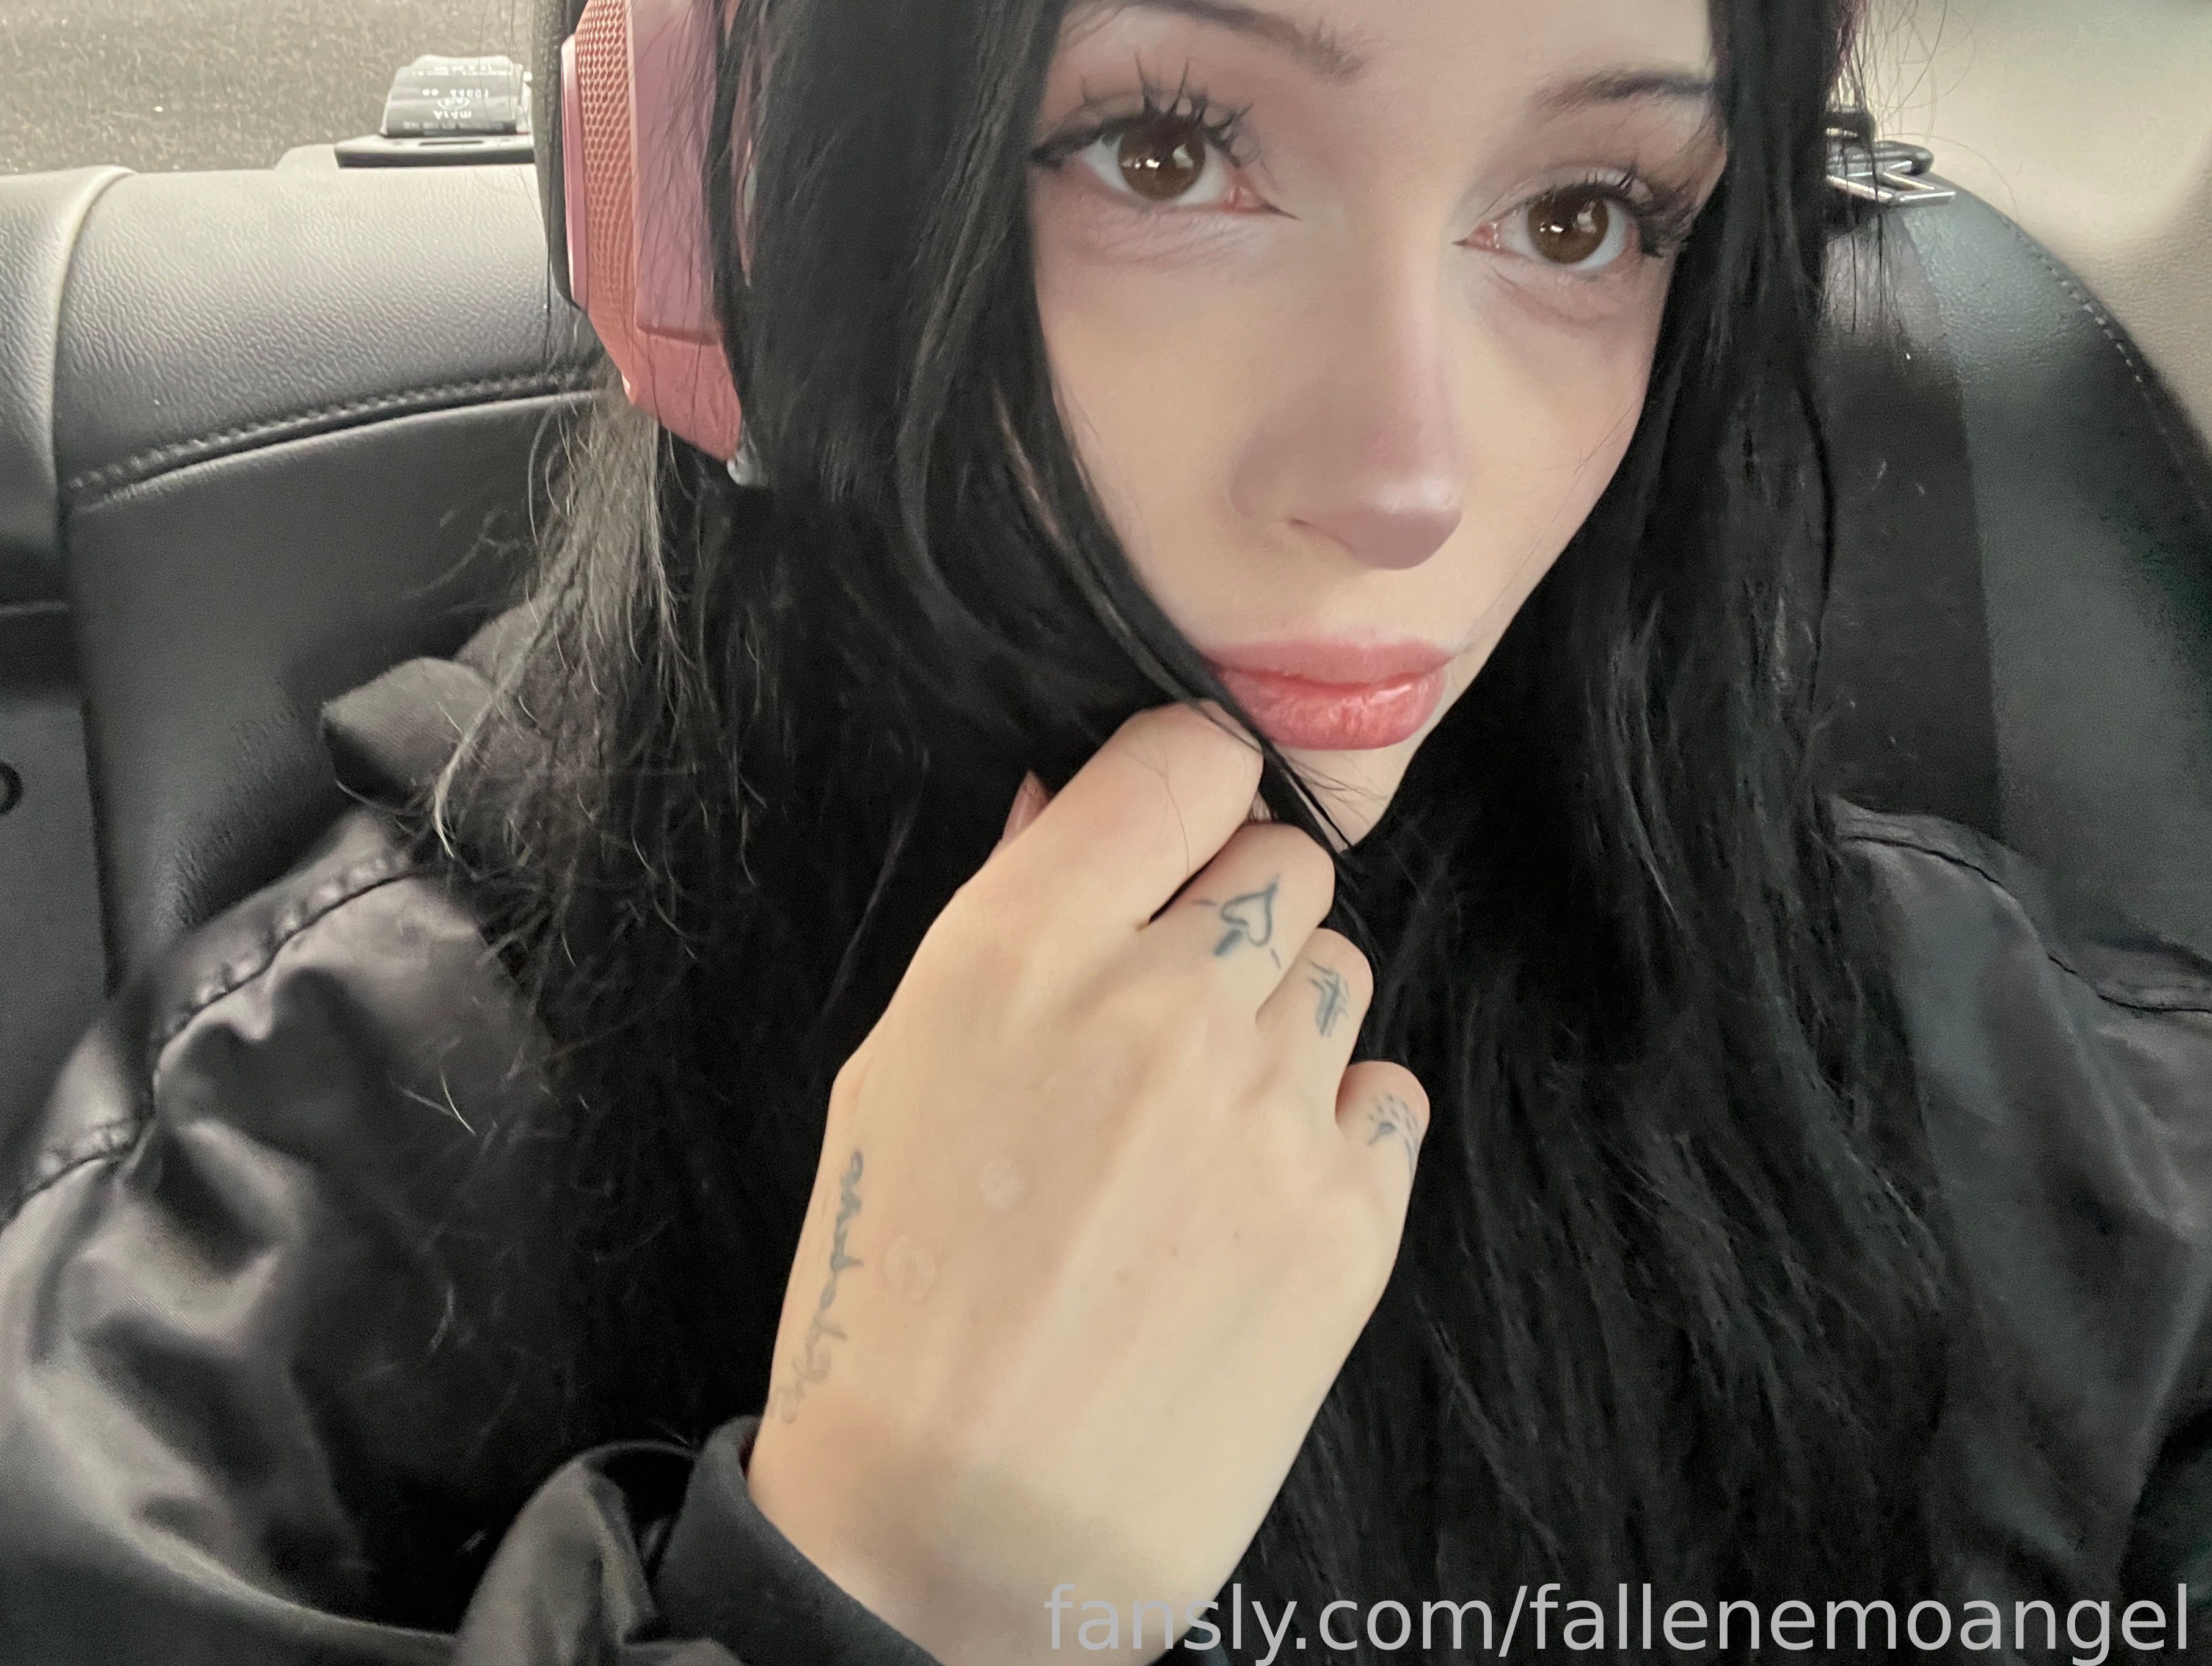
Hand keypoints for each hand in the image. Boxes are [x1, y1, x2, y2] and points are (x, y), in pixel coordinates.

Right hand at [745, 704, 1429, 1665]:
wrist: (957, 1530)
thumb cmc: (898, 1298)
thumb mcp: (897, 1073)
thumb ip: (1007, 920)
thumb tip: (1077, 805)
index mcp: (1025, 950)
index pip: (1187, 755)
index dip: (1186, 788)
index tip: (1173, 840)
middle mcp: (1161, 1005)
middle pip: (1283, 861)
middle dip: (1234, 914)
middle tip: (1168, 1015)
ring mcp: (1268, 1114)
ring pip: (1341, 974)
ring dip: (1283, 1024)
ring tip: (1197, 1133)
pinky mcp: (1347, 1222)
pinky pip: (1387, 1093)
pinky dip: (1335, 1129)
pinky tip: (1252, 1198)